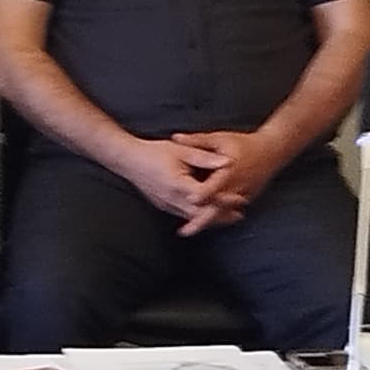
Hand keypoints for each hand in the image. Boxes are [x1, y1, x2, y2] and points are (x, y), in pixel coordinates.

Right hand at [117, 136, 232, 229]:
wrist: (128, 159)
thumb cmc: (154, 152)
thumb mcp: (181, 150)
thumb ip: (205, 157)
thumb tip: (228, 161)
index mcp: (179, 185)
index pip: (208, 197)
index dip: (225, 200)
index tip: (241, 199)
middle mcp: (172, 199)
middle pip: (202, 214)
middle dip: (222, 216)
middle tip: (240, 215)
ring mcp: (166, 205)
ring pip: (193, 217)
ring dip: (211, 219)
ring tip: (228, 218)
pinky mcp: (162, 205)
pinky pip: (183, 215)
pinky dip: (197, 216)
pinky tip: (206, 214)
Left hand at [169, 129, 272, 228]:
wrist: (272, 151)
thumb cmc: (244, 144)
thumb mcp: (220, 139)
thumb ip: (197, 141)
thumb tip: (175, 138)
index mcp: (230, 170)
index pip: (215, 186)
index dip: (203, 193)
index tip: (190, 199)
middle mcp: (238, 186)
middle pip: (218, 207)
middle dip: (202, 220)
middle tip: (185, 231)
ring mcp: (244, 194)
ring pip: (224, 213)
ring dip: (208, 221)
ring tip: (190, 229)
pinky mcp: (247, 198)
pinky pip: (230, 211)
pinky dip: (217, 216)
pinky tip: (202, 222)